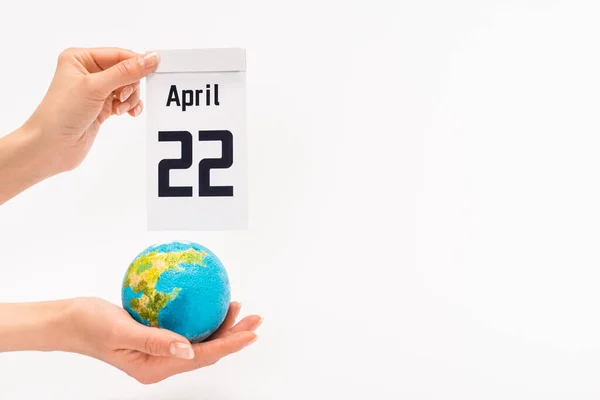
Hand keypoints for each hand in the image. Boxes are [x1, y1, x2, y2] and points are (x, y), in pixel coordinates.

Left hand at [24, 47, 159, 173]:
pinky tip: (126, 113)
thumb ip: (126, 72)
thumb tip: (151, 58)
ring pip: (127, 87)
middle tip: (121, 98)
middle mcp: (88, 72)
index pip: (118, 54)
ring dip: (129, 99)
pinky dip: (129, 107)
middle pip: (126, 71)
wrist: (52, 146)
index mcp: (80, 58)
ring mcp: (95, 90)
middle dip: (130, 86)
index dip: (136, 62)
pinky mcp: (102, 107)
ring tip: (120, 109)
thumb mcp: (96, 87)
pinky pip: (125, 101)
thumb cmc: (62, 113)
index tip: (154, 69)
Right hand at [68, 297, 260, 383]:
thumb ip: (155, 341)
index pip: (203, 357)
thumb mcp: (121, 331)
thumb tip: (190, 351)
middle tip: (255, 317)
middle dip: (234, 335)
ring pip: (199, 340)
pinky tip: (208, 303)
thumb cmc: (89, 325)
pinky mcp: (155, 337)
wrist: (69, 321)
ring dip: (220, 325)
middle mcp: (161, 362)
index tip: (252, 331)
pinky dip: (201, 317)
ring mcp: (159, 351)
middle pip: (207, 350)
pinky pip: (185, 329)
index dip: (231, 344)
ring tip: (236, 306)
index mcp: (156, 368)